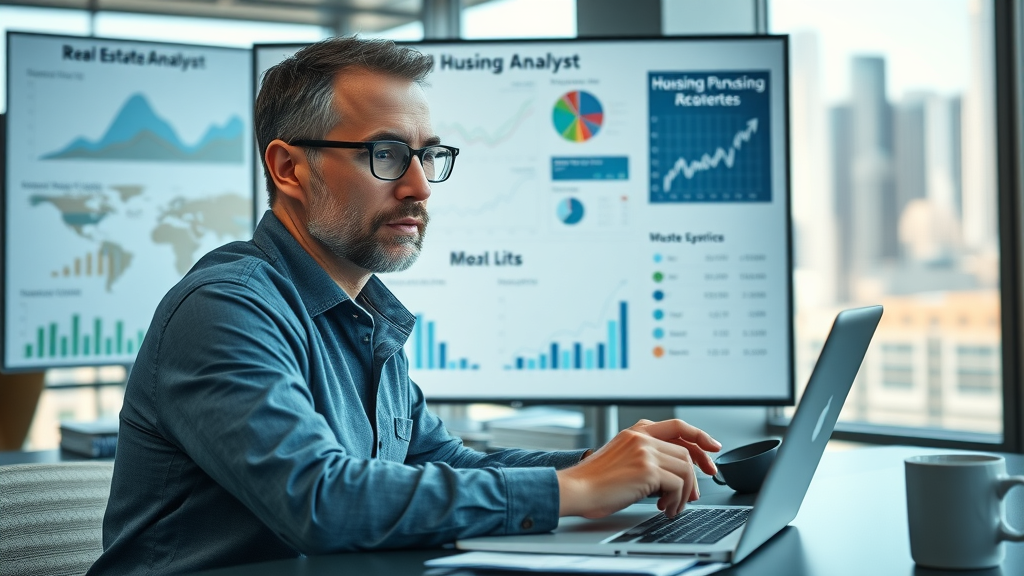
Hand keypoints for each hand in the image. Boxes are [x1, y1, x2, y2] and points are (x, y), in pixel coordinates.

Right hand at [556, 419, 720, 519]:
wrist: (577, 490)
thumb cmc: (595, 482)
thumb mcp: (621, 458)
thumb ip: (645, 456)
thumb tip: (675, 475)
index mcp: (636, 431)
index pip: (678, 426)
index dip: (699, 436)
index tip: (713, 448)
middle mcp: (642, 437)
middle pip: (686, 451)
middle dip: (698, 473)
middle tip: (699, 490)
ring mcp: (645, 451)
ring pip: (685, 469)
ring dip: (684, 493)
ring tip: (672, 506)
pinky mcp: (647, 469)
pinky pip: (678, 485)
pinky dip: (677, 500)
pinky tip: (665, 508)